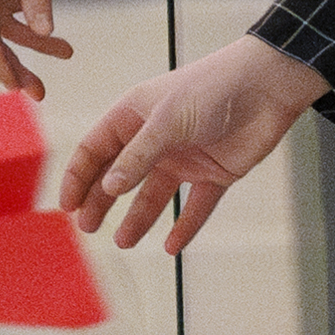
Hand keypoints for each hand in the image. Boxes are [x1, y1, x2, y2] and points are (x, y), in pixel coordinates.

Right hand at [61, 36, 320, 249]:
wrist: (267, 86)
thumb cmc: (211, 90)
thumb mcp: (166, 121)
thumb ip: (138, 156)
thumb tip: (109, 188)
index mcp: (134, 116)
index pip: (95, 149)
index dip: (78, 177)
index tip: (67, 206)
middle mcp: (155, 138)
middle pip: (119, 176)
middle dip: (102, 202)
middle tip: (88, 228)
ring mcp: (184, 157)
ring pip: (154, 194)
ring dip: (138, 218)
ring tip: (124, 242)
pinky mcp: (214, 173)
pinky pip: (196, 206)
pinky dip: (185, 227)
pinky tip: (173, 247)